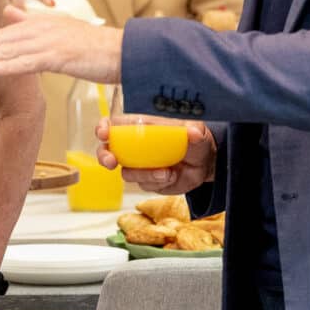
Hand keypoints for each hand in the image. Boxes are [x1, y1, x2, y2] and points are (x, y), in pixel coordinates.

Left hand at [0, 6, 121, 81]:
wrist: (122, 51)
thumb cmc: (91, 46)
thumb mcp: (58, 30)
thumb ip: (30, 21)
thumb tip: (7, 12)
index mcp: (36, 25)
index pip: (0, 36)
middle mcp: (38, 30)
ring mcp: (48, 42)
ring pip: (6, 51)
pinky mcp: (59, 55)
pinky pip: (27, 62)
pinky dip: (6, 65)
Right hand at [97, 119, 216, 194]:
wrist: (205, 165)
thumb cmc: (196, 141)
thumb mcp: (198, 132)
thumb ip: (195, 131)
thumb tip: (194, 132)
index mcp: (142, 127)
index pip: (115, 124)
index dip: (104, 127)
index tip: (104, 133)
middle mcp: (136, 146)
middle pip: (108, 150)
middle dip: (104, 156)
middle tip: (112, 162)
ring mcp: (140, 165)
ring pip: (127, 172)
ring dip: (144, 174)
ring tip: (166, 173)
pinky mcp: (147, 181)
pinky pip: (144, 185)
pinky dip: (157, 183)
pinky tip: (171, 177)